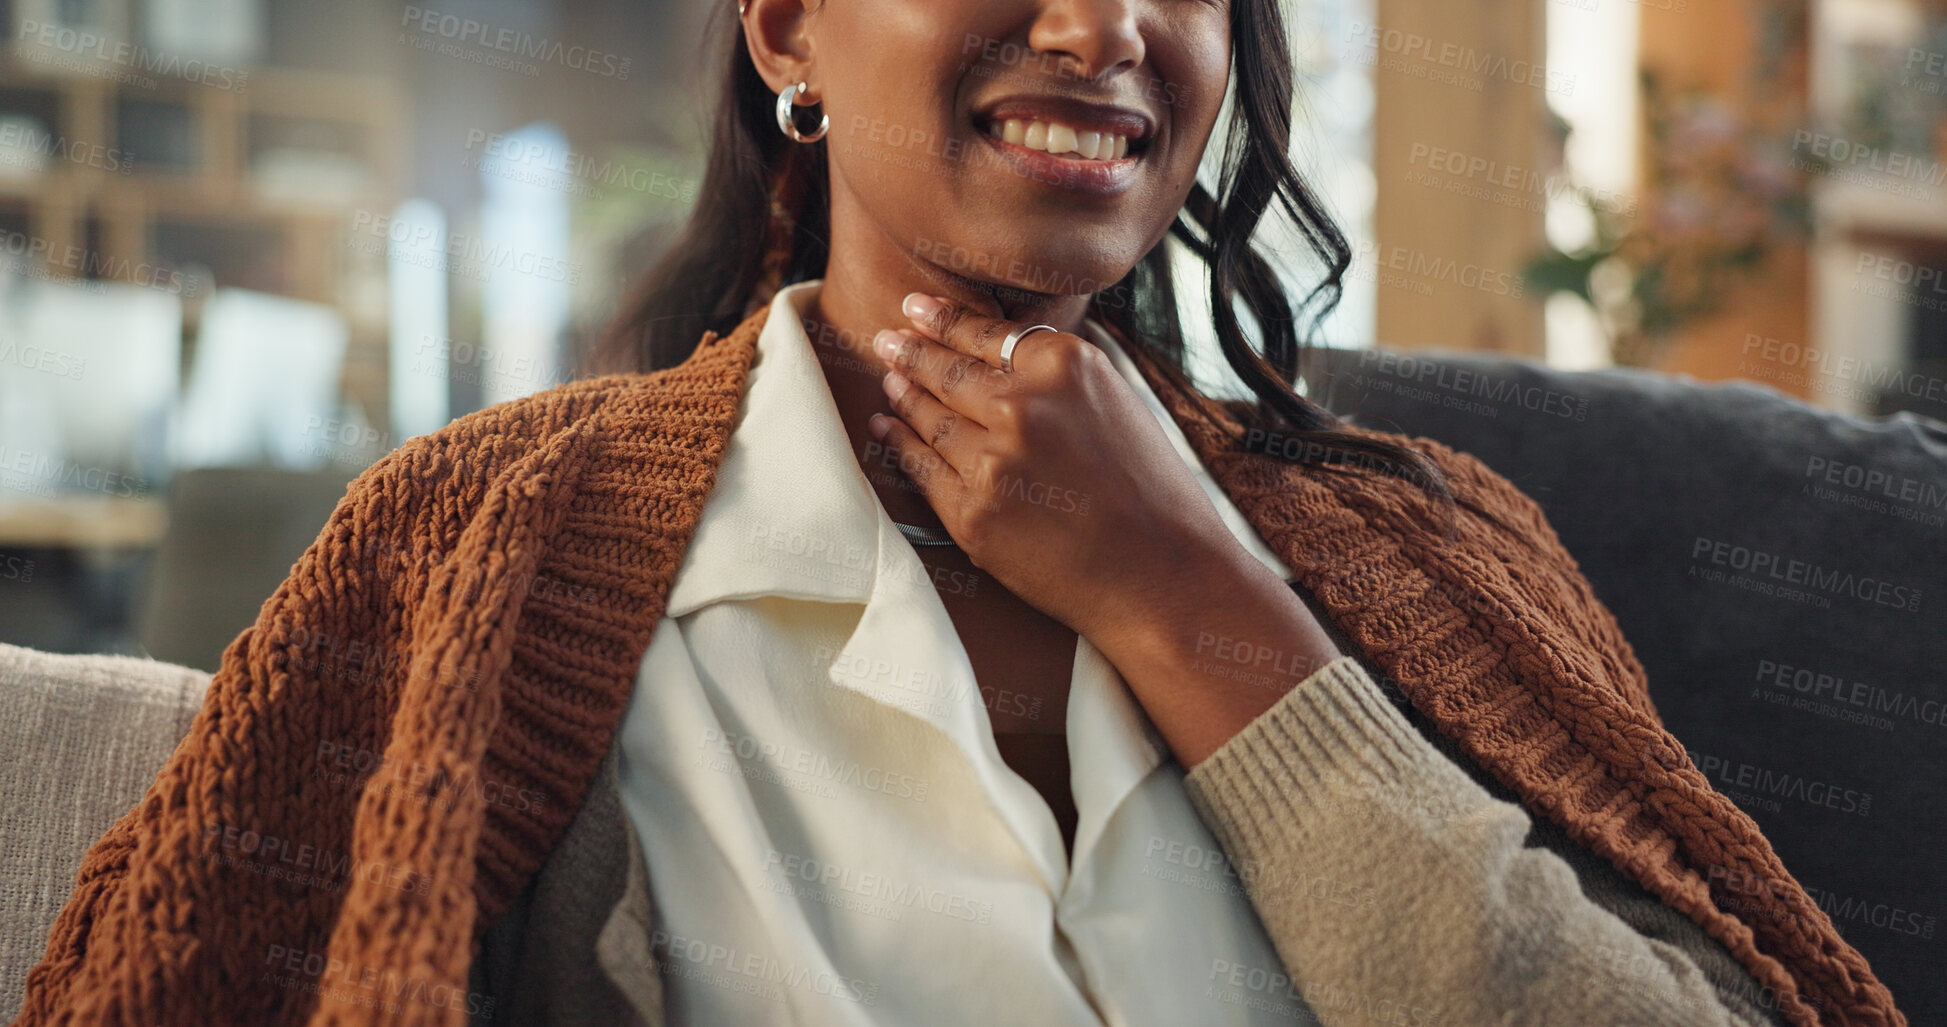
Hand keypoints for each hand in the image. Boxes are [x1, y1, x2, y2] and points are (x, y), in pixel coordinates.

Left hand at [866, 291, 1248, 645]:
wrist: (1163, 575)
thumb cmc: (1152, 493)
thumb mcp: (1117, 404)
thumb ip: (1060, 376)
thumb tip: (1001, 353)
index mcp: (1065, 365)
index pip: (986, 333)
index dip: (943, 319)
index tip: (915, 307)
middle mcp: (1023, 405)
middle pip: (948, 370)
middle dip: (910, 352)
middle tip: (886, 340)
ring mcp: (993, 460)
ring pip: (930, 417)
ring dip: (904, 396)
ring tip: (890, 381)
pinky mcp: (972, 513)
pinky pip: (922, 468)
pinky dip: (899, 443)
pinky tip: (888, 429)